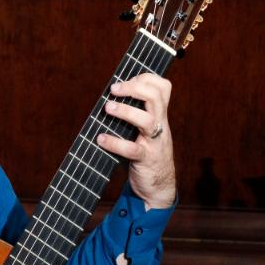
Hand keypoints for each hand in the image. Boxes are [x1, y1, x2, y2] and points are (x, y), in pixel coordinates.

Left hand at [96, 73, 175, 209]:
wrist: (159, 186)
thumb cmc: (147, 153)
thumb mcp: (145, 131)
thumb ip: (134, 114)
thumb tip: (107, 98)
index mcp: (159, 116)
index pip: (163, 87)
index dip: (146, 77)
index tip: (126, 80)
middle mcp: (159, 126)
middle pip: (156, 97)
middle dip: (134, 87)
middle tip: (113, 89)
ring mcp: (154, 143)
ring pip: (146, 121)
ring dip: (126, 111)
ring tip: (108, 108)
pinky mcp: (145, 160)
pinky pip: (132, 150)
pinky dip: (115, 143)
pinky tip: (101, 139)